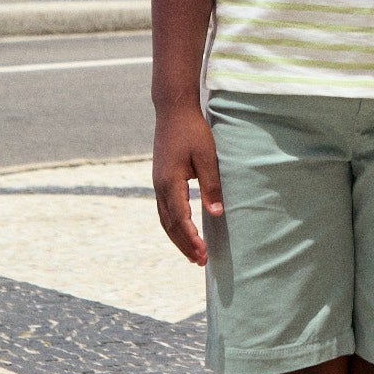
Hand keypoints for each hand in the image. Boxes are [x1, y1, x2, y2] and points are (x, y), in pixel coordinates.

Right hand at [153, 99, 223, 264]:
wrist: (173, 111)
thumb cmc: (193, 131)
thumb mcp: (207, 157)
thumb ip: (211, 186)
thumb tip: (216, 214)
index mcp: (170, 182)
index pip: (180, 219)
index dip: (192, 239)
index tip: (204, 254)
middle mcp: (160, 186)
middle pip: (170, 225)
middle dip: (184, 245)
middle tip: (200, 262)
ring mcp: (158, 183)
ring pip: (165, 219)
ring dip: (178, 238)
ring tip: (193, 253)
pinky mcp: (161, 179)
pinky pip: (164, 209)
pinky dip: (174, 224)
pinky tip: (184, 230)